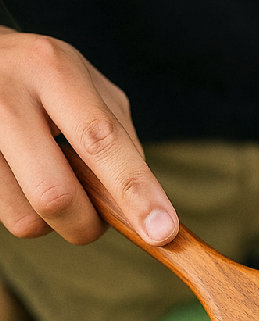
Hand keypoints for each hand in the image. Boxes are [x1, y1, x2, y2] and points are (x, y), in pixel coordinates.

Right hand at [0, 27, 177, 245]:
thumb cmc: (46, 82)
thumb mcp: (90, 92)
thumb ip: (123, 144)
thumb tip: (146, 207)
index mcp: (53, 71)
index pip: (101, 141)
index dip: (136, 192)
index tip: (163, 231)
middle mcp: (6, 94)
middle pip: (56, 196)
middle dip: (89, 225)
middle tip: (96, 219)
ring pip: (28, 219)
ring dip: (56, 221)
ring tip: (52, 180)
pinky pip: (6, 216)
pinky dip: (29, 212)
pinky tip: (24, 178)